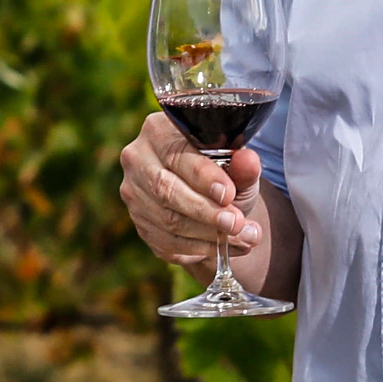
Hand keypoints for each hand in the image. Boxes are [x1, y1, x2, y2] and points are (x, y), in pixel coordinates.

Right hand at [116, 111, 262, 272]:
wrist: (210, 196)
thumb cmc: (223, 171)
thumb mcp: (239, 166)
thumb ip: (244, 165)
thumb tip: (248, 161)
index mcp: (158, 131)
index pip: (176, 154)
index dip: (203, 177)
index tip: (229, 194)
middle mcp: (137, 160)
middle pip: (166, 190)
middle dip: (205, 211)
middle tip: (237, 223)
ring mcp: (134, 194)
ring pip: (167, 221)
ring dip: (208, 236)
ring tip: (244, 239)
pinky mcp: (139, 223)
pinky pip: (166, 243)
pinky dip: (198, 250)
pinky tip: (223, 249)